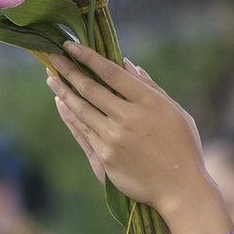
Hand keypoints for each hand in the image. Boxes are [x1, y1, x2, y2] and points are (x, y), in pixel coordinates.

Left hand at [45, 43, 211, 215]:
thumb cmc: (183, 146)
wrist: (180, 188)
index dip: (89, 57)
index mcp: (149, 102)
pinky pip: (83, 130)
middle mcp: (129, 118)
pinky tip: (62, 104)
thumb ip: (150, 87)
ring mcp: (114, 138)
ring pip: (81, 109)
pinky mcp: (105, 156)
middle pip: (91, 88)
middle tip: (54, 57)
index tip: (72, 46)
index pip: (111, 73)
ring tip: (51, 78)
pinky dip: (70, 115)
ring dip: (63, 91)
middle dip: (69, 70)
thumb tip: (128, 64)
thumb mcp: (175, 112)